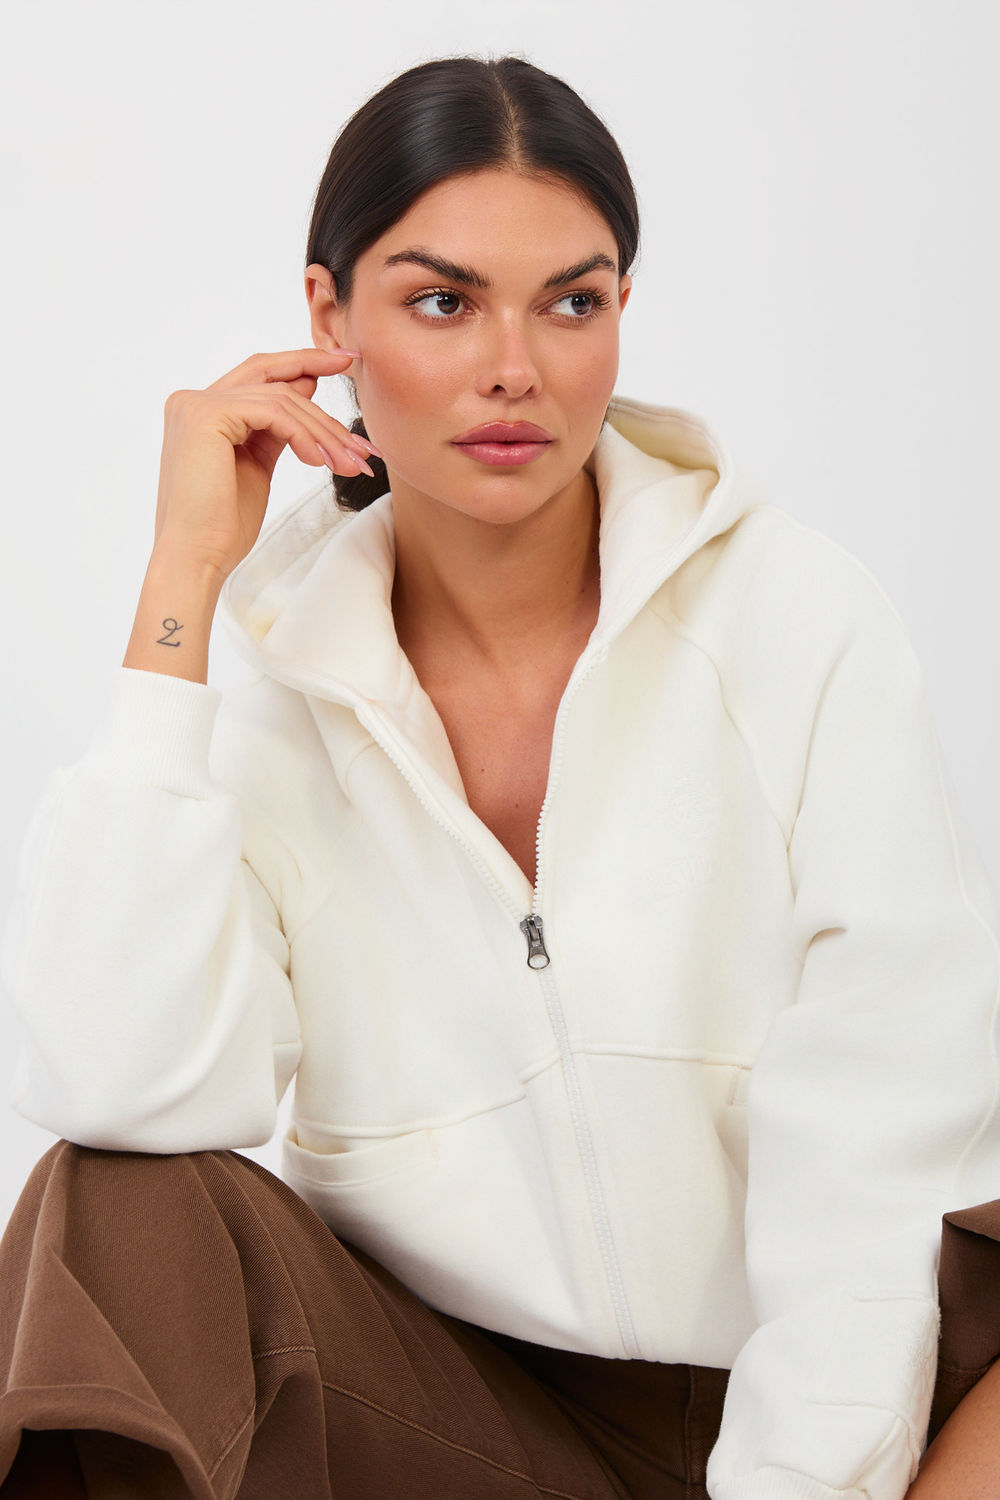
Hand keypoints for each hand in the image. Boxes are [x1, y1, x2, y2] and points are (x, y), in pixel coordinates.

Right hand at [151, 347, 378, 580]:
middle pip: (272, 377)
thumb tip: (307, 388)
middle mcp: (192, 400)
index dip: (303, 362)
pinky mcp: (206, 416)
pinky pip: (273, 412)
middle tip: (359, 417)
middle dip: (324, 384)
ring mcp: (196, 405)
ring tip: (350, 465)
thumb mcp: (257, 464)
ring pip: (281, 399)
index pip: (259, 373)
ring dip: (323, 432)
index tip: (345, 363)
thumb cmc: (223, 525)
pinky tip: (322, 463)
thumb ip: (276, 426)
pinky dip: (304, 435)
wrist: (197, 559)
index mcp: (202, 410)